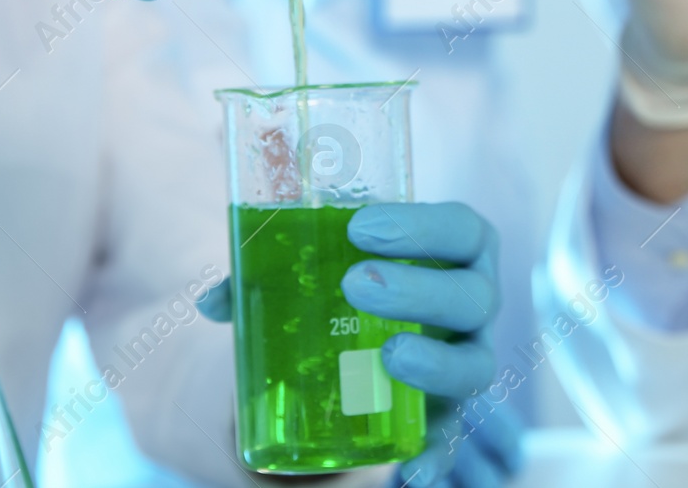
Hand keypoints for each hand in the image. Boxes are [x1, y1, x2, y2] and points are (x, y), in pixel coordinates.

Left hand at [199, 203, 521, 487]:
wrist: (360, 346)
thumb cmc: (345, 288)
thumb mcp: (314, 272)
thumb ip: (268, 277)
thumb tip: (213, 301)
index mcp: (454, 253)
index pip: (461, 228)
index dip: (421, 225)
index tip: (359, 226)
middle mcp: (472, 306)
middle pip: (472, 296)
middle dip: (418, 289)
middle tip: (356, 284)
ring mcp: (464, 362)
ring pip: (474, 365)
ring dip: (435, 363)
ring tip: (387, 356)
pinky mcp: (445, 416)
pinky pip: (451, 441)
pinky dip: (438, 457)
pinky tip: (413, 472)